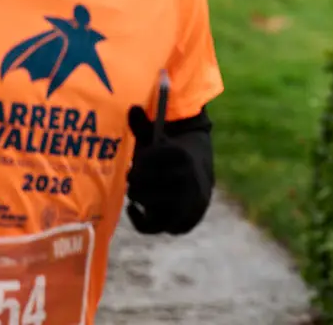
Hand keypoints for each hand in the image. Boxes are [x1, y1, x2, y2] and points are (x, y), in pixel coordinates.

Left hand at [125, 105, 203, 235]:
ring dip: (138, 194)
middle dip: (135, 178)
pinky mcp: (182, 220)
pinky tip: (133, 208)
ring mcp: (185, 201)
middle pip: (143, 180)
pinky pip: (154, 225)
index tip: (141, 159)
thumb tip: (132, 107)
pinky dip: (140, 219)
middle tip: (134, 175)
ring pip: (147, 200)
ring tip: (137, 188)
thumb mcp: (161, 140)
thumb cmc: (172, 157)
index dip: (141, 160)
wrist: (200, 177)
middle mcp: (187, 178)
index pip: (148, 158)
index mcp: (182, 155)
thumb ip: (145, 126)